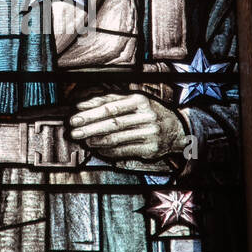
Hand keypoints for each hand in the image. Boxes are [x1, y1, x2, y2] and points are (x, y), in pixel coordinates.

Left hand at [68, 92, 187, 161]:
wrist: (177, 129)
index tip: (75, 115)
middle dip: (90, 127)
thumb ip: (111, 100)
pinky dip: (109, 151)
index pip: (110, 106)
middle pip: (112, 123)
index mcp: (139, 100)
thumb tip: (84, 104)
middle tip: (75, 131)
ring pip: (117, 138)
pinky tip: (99, 149)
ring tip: (85, 140)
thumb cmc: (149, 112)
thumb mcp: (134, 101)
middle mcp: (145, 116)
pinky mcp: (150, 149)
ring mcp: (148, 133)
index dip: (91, 112)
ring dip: (97, 140)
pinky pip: (124, 151)